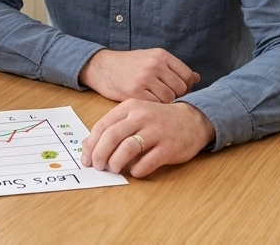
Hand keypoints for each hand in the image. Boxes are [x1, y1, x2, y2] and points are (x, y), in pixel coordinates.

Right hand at [78, 48, 200, 102]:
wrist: (101, 67)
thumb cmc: (128, 65)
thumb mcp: (151, 58)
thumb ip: (173, 68)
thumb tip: (198, 77)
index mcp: (161, 55)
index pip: (188, 75)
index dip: (187, 87)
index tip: (178, 92)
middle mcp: (155, 64)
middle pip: (181, 89)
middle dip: (177, 97)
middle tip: (167, 101)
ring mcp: (145, 78)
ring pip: (169, 99)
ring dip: (165, 105)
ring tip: (157, 104)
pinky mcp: (135, 92)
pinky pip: (155, 105)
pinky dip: (154, 108)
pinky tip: (148, 106)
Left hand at [81, 100, 213, 177]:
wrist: (192, 119)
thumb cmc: (158, 120)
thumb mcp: (134, 116)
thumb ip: (112, 127)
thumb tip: (87, 146)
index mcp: (130, 107)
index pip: (103, 126)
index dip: (91, 145)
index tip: (86, 159)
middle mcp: (142, 117)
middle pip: (112, 137)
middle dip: (100, 155)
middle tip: (98, 167)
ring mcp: (157, 132)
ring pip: (127, 149)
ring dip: (116, 163)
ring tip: (114, 169)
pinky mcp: (169, 147)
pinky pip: (147, 163)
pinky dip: (136, 171)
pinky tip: (135, 171)